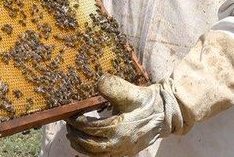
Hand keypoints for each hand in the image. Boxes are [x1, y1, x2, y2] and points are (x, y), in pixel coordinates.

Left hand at [66, 31, 233, 155]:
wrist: (165, 113)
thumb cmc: (146, 101)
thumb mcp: (130, 91)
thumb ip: (112, 86)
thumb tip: (97, 83)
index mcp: (120, 128)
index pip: (92, 128)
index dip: (78, 122)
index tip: (71, 114)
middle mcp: (120, 143)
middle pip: (90, 144)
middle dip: (76, 135)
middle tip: (68, 125)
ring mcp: (123, 150)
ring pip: (97, 153)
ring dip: (82, 146)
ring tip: (72, 135)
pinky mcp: (126, 152)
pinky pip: (105, 155)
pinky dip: (92, 151)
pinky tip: (87, 143)